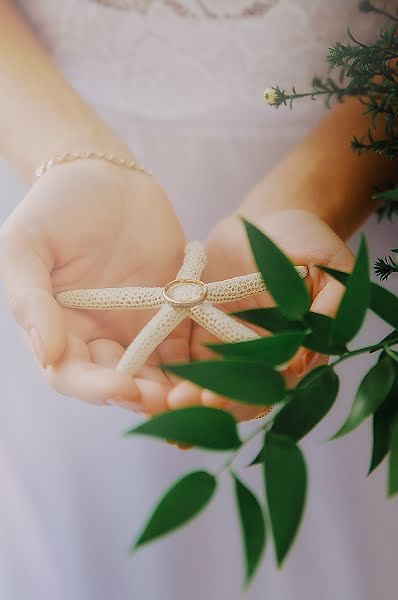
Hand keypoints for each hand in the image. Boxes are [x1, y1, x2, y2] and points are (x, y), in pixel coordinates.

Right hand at [0, 160, 186, 411]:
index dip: (95, 388)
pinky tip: (218, 368)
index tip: (122, 388)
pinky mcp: (174, 312)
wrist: (104, 175)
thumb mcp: (25, 248)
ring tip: (197, 395)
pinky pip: (187, 344)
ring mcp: (139, 327)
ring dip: (176, 389)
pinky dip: (200, 362)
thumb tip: (47, 355)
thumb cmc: (54, 208)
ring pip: (158, 373)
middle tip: (167, 403)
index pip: (72, 375)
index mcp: (59, 330)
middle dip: (143, 397)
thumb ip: (29, 300)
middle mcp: (100, 337)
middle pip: (120, 383)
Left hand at [166, 208, 354, 421]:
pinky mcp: (203, 333)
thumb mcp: (332, 269)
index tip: (212, 400)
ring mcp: (230, 348)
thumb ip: (329, 307)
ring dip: (182, 396)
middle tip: (174, 407)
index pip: (269, 385)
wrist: (269, 222)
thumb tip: (306, 356)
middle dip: (204, 404)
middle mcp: (261, 358)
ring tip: (153, 404)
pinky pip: (186, 359)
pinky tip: (145, 388)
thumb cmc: (306, 241)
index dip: (242, 396)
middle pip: (233, 393)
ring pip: (207, 383)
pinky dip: (170, 375)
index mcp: (295, 350)